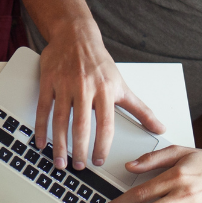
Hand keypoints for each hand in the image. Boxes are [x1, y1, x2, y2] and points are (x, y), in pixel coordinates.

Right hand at [34, 17, 164, 170]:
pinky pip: (43, 108)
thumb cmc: (100, 63)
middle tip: (78, 167)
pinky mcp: (48, 81)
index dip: (102, 146)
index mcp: (105, 91)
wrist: (76, 35)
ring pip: (60, 119)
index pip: (106, 125)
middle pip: (81, 125)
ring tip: (59, 161)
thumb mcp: (122, 85)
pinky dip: (41, 127)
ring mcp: (65, 84)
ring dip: (59, 144)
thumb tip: (159, 127)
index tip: (99, 161)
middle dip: (79, 150)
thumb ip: (141, 110)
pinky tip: (42, 142)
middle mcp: (85, 88)